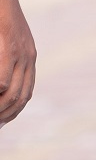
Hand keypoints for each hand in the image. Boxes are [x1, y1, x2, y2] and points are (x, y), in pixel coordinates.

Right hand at [0, 0, 34, 125]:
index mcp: (28, 56)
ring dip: (0, 106)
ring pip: (11, 89)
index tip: (2, 122)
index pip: (26, 92)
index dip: (15, 110)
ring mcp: (18, 49)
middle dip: (6, 114)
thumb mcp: (3, 36)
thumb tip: (1, 81)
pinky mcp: (8, 41)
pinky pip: (3, 73)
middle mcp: (28, 55)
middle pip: (21, 95)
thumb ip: (3, 58)